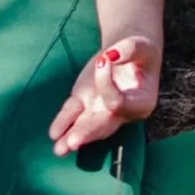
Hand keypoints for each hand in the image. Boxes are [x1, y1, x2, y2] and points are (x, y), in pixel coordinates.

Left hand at [49, 34, 160, 156]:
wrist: (130, 53)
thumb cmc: (141, 51)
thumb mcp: (140, 45)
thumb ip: (128, 50)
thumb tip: (110, 56)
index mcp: (141, 102)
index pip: (119, 102)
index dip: (107, 84)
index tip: (102, 60)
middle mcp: (122, 112)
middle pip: (104, 125)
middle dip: (88, 132)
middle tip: (74, 142)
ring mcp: (102, 110)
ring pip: (87, 126)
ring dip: (73, 136)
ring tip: (59, 149)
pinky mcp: (85, 102)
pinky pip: (73, 115)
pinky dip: (63, 124)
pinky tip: (54, 135)